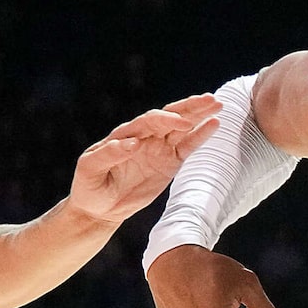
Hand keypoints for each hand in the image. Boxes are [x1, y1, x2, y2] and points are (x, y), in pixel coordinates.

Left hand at [63, 96, 220, 229]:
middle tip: (209, 99)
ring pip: (182, 127)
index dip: (164, 120)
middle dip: (189, 107)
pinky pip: (187, 147)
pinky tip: (214, 124)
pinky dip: (200, 135)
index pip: (148, 121)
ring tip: (217, 105)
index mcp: (125, 134)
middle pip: (169, 115)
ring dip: (199, 115)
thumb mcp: (90, 169)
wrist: (99, 208)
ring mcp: (158, 149)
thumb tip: (132, 143)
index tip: (180, 124)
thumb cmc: (89, 186)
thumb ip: (108, 154)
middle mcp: (144, 136)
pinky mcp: (169, 163)